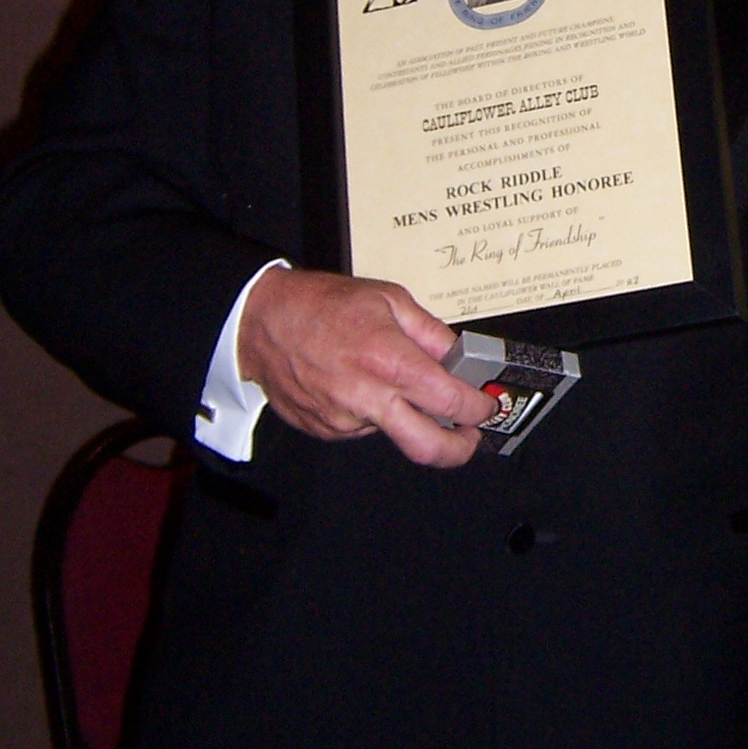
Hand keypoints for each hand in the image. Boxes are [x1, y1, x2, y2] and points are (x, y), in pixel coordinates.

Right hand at [238, 266, 489, 467]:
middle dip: (459, 449)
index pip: (451, 400)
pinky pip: (362, 429)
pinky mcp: (326, 430)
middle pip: (428, 446)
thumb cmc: (320, 305)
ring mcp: (344, 420)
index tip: (486, 406)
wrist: (261, 322)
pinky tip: (356, 384)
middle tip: (469, 437)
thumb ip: (430, 332)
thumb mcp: (389, 299)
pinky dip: (371, 413)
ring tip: (383, 379)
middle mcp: (369, 397)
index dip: (478, 408)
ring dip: (402, 415)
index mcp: (390, 361)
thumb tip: (460, 355)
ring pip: (393, 432)